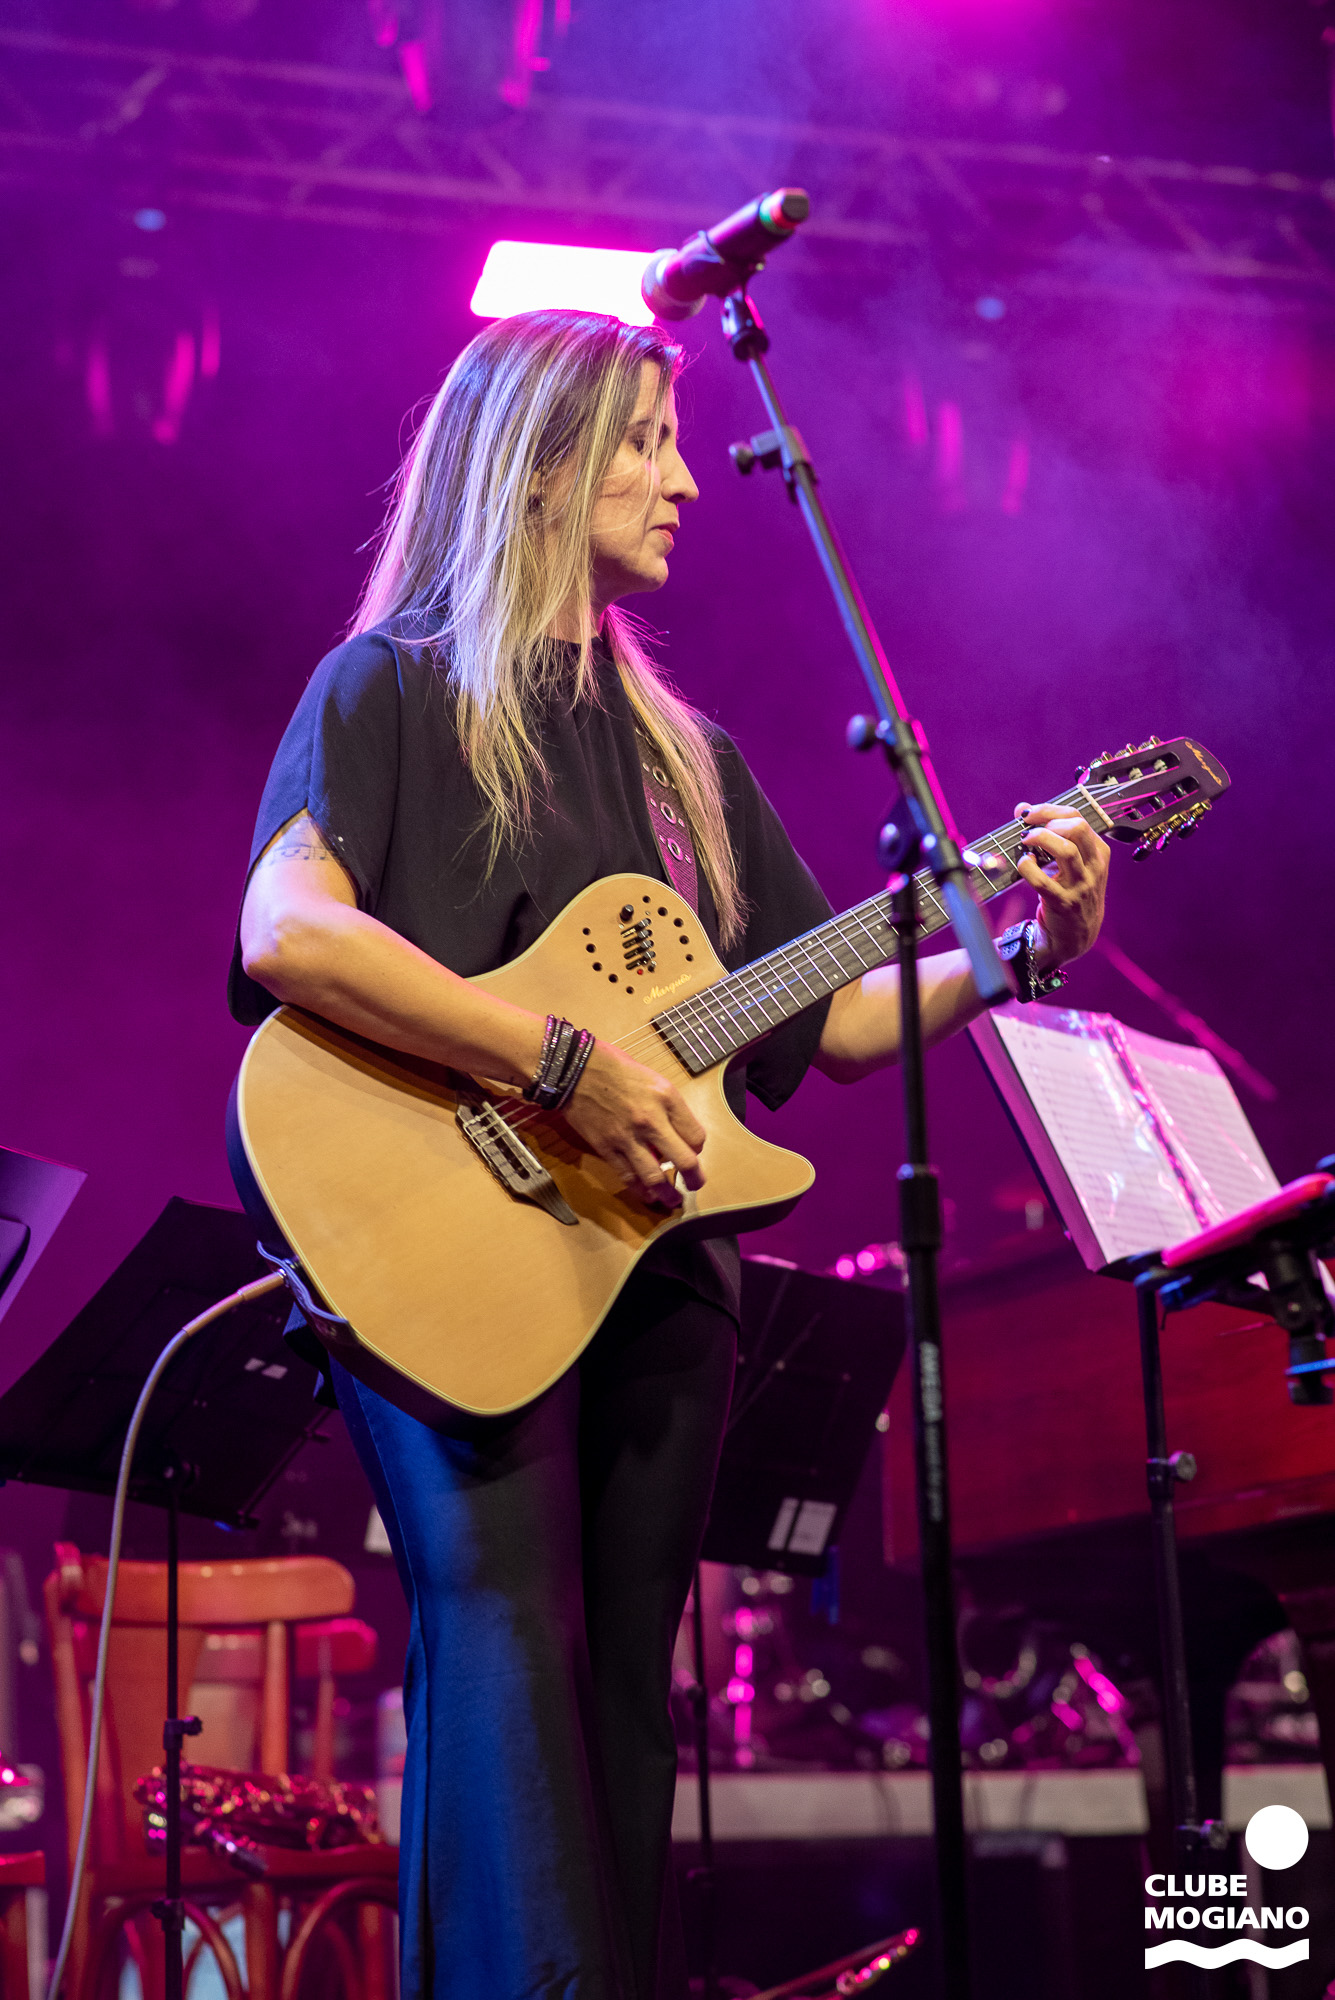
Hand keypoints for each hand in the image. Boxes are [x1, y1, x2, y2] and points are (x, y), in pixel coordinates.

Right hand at [561, 1041, 705, 1210]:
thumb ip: (667, 1105)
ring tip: (672, 1200)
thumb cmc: (613, 1067)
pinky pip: (627, 1176)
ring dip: (667, 1193)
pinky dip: (640, 1189)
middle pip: (684, 1160)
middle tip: (695, 1184)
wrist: (574, 1068)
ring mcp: (628, 1136)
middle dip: (694, 1178)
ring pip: (655, 1176)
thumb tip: (675, 1132)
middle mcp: (651, 1119)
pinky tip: (647, 1194)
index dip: (697, 1148)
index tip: (692, 1150)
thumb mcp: (652, 1078)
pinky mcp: (606, 1147)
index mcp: (666, 1097)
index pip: (695, 1135)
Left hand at [1013, 801, 1109, 968]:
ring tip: (1025, 842)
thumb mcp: (1070, 864)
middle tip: (1029, 828)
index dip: (1050, 810)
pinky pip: (1043, 880)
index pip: (1079, 818)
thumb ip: (1050, 835)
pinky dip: (1028, 867)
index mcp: (1098, 853)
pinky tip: (1025, 864)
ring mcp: (1081, 886)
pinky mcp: (1063, 903)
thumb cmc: (1070, 893)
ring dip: (1040, 839)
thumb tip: (1023, 808)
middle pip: (1078, 828)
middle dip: (1048, 820)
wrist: (1075, 937)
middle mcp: (1093, 867)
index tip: (1029, 813)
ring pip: (1066, 850)